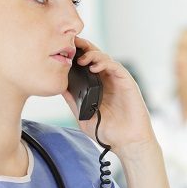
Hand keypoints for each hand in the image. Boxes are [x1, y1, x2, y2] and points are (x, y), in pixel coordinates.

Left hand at [61, 36, 156, 156]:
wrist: (127, 143)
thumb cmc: (108, 132)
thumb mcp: (83, 116)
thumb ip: (73, 102)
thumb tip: (59, 88)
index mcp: (97, 86)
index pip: (86, 64)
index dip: (76, 55)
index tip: (63, 51)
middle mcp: (108, 80)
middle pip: (95, 56)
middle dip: (83, 48)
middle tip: (71, 44)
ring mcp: (118, 81)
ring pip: (105, 58)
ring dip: (92, 54)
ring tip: (81, 59)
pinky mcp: (127, 83)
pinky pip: (116, 67)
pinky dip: (104, 63)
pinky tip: (93, 67)